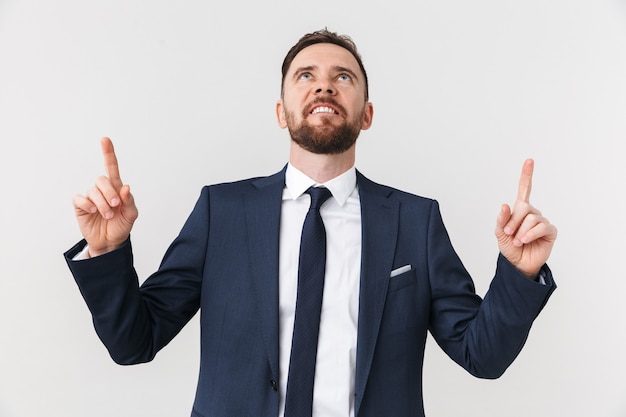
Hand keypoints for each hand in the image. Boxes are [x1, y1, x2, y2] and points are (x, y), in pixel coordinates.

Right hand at [72, 137, 138, 256]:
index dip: (108, 154)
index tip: (105, 140)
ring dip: (102, 204)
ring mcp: (91, 197)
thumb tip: (126, 187)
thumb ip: (130, 202)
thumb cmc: (121, 226)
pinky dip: (87, 204)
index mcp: (116, 189)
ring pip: (93, 191)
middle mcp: (102, 190)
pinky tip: (93, 211)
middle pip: (102, 179)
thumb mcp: (131, 215)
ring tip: (108, 215)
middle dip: (110, 192)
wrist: (110, 242)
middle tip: (115, 206)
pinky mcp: (81, 206)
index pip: (112, 168)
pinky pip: (80, 199)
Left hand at [495, 159, 556, 278]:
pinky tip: (525, 241)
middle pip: (524, 207)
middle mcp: (532, 213)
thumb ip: (502, 220)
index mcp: (520, 210)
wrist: (518, 264)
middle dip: (513, 221)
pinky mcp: (550, 231)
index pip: (525, 189)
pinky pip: (541, 227)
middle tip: (509, 233)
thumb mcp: (500, 233)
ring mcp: (542, 221)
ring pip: (531, 218)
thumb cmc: (510, 247)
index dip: (527, 175)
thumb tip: (505, 205)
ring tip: (518, 241)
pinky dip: (530, 234)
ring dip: (521, 231)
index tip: (529, 161)